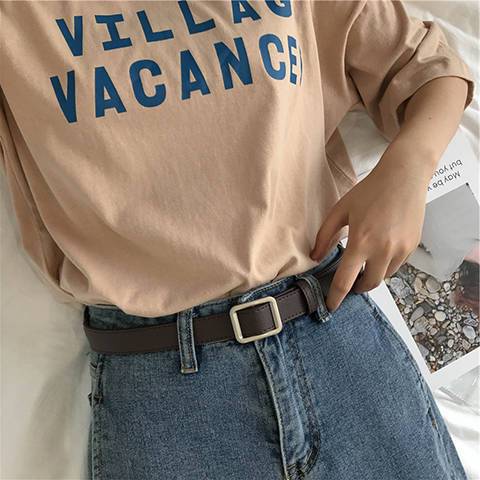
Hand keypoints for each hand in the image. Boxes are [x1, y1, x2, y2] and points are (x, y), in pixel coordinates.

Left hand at [310, 149, 430, 311]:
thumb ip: (324, 236)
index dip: (336, 297)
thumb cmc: (369, 191)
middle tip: (349, 282)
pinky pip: (396, 266)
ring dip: (372, 275)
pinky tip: (379, 251)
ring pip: (383, 277)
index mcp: (361, 242)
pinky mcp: (412, 247)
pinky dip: (385, 265)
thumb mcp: (340, 210)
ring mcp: (400, 250)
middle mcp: (382, 250)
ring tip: (364, 262)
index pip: (345, 280)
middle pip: (368, 285)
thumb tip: (314, 257)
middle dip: (356, 288)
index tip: (331, 306)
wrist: (403, 177)